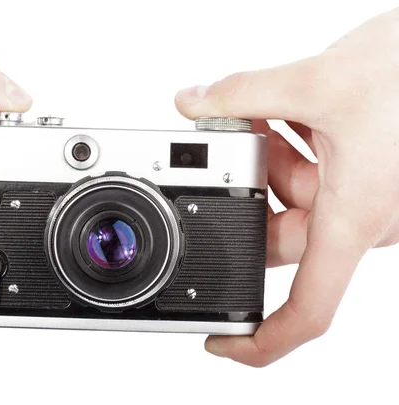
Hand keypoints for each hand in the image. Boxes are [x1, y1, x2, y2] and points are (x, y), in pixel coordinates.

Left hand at [175, 8, 398, 365]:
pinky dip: (289, 146)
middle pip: (277, 233)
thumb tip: (191, 102)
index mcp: (353, 218)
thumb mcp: (316, 81)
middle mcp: (359, 217)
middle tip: (230, 142)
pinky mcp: (362, 174)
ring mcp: (362, 196)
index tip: (221, 342)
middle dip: (245, 190)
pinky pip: (311, 175)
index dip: (262, 340)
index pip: (308, 309)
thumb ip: (244, 93)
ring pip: (290, 197)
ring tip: (260, 113)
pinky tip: (285, 112)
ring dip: (266, 158)